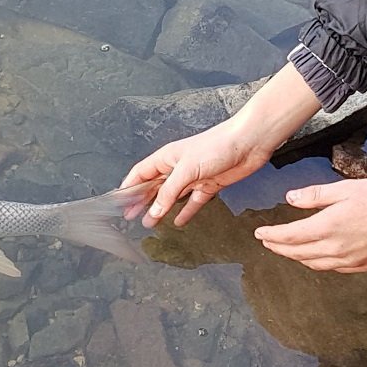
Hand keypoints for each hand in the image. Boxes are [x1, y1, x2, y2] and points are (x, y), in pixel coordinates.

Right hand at [120, 62, 323, 226]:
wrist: (248, 143)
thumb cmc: (217, 146)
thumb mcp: (187, 169)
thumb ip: (169, 191)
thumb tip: (154, 210)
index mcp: (167, 157)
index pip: (140, 173)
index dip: (128, 187)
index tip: (118, 201)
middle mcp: (178, 167)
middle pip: (154, 186)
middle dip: (142, 201)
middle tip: (130, 217)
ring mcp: (193, 177)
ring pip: (172, 196)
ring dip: (161, 209)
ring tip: (150, 223)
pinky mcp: (209, 185)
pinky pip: (193, 202)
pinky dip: (185, 212)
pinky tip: (178, 222)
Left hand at [254, 179, 366, 272]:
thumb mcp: (347, 189)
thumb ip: (316, 195)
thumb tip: (290, 198)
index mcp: (329, 227)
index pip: (291, 236)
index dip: (272, 236)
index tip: (259, 233)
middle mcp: (336, 248)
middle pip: (298, 253)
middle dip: (279, 248)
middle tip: (267, 242)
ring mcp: (349, 261)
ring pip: (314, 263)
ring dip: (296, 257)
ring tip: (286, 250)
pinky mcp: (362, 266)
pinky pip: (331, 267)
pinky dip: (317, 262)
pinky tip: (316, 257)